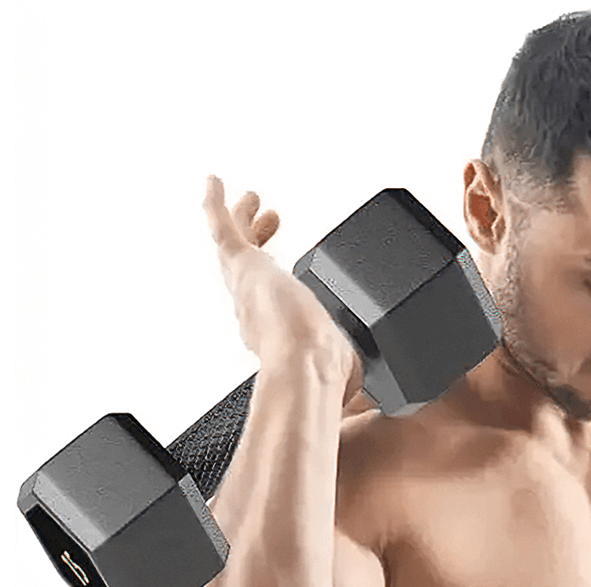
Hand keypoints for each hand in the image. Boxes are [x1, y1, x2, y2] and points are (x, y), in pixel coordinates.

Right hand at [203, 176, 362, 395]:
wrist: (306, 366)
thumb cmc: (321, 372)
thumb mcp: (343, 365)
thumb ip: (348, 368)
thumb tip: (363, 388)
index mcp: (279, 335)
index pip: (273, 306)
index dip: (278, 291)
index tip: (288, 284)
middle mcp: (256, 312)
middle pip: (251, 272)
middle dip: (258, 248)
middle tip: (268, 223)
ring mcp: (248, 287)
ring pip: (237, 247)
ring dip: (244, 222)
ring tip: (253, 200)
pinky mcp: (242, 266)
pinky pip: (223, 228)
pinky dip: (216, 204)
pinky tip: (215, 183)